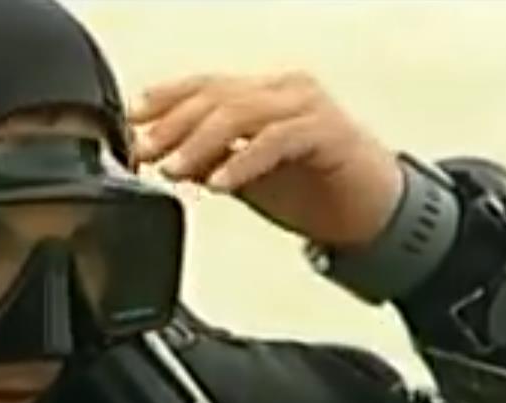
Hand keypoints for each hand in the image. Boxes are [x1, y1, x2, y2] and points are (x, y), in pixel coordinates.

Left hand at [130, 71, 402, 248]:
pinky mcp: (327, 132)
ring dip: (199, 143)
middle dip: (172, 125)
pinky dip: (242, 162)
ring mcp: (307, 106)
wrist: (375, 214)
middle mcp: (285, 90)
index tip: (130, 122)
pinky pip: (275, 140)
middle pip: (216, 95)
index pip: (206, 85)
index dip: (165, 99)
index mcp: (265, 94)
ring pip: (240, 112)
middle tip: (144, 152)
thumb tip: (166, 159)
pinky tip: (219, 183)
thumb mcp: (249, 178)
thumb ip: (212, 162)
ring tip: (173, 170)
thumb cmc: (316, 192)